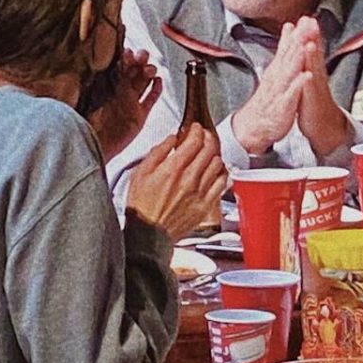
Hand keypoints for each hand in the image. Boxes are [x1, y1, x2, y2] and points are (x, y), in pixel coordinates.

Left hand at [86, 47, 160, 162]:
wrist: (95, 147)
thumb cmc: (87, 125)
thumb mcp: (86, 99)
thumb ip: (87, 83)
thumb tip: (80, 65)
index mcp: (106, 87)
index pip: (117, 67)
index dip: (125, 58)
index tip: (128, 51)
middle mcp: (119, 93)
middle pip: (133, 72)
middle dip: (139, 61)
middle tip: (143, 55)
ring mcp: (130, 104)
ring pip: (143, 82)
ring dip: (148, 72)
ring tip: (150, 68)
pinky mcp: (139, 116)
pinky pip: (150, 99)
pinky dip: (156, 90)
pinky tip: (158, 80)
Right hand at [125, 126, 226, 241]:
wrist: (149, 234)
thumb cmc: (142, 206)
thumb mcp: (140, 173)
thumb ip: (157, 153)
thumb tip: (171, 139)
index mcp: (172, 169)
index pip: (194, 140)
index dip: (197, 130)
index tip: (195, 128)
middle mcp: (189, 179)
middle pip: (209, 149)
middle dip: (207, 138)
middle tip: (203, 137)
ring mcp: (200, 192)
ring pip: (218, 164)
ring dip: (214, 154)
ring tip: (208, 154)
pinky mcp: (206, 205)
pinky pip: (222, 183)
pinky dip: (221, 173)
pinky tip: (215, 172)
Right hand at [230, 18, 317, 159]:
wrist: (255, 125)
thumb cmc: (269, 98)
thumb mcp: (276, 70)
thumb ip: (283, 48)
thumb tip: (289, 27)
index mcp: (277, 69)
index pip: (287, 48)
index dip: (297, 33)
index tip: (306, 19)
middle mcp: (277, 77)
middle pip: (288, 56)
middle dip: (298, 41)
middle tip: (306, 26)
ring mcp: (279, 91)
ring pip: (288, 72)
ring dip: (296, 58)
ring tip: (305, 46)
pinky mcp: (283, 105)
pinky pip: (291, 94)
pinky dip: (298, 84)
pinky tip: (307, 76)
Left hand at [294, 30, 353, 158]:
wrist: (324, 127)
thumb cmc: (314, 102)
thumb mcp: (311, 79)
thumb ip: (310, 63)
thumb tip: (308, 46)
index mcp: (314, 70)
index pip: (312, 48)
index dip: (309, 32)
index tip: (306, 16)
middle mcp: (317, 76)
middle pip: (315, 53)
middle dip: (313, 37)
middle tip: (310, 19)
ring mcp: (316, 88)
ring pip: (315, 68)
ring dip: (313, 54)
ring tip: (310, 39)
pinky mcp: (313, 101)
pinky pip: (312, 89)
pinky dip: (310, 80)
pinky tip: (308, 73)